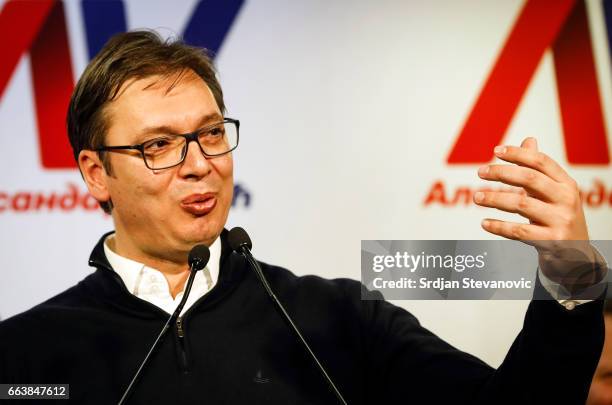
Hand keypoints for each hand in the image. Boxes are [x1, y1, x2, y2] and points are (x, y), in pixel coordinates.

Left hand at [474, 137, 605, 292]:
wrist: (576, 255)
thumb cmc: (557, 217)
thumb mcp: (552, 193)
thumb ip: (538, 170)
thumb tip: (529, 140)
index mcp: (566, 184)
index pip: (541, 162)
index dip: (518, 154)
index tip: (496, 151)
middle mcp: (567, 200)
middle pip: (530, 179)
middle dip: (501, 173)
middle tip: (480, 172)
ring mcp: (561, 221)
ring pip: (521, 204)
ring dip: (494, 199)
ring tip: (477, 197)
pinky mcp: (552, 242)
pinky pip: (519, 232)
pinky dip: (498, 226)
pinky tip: (484, 223)